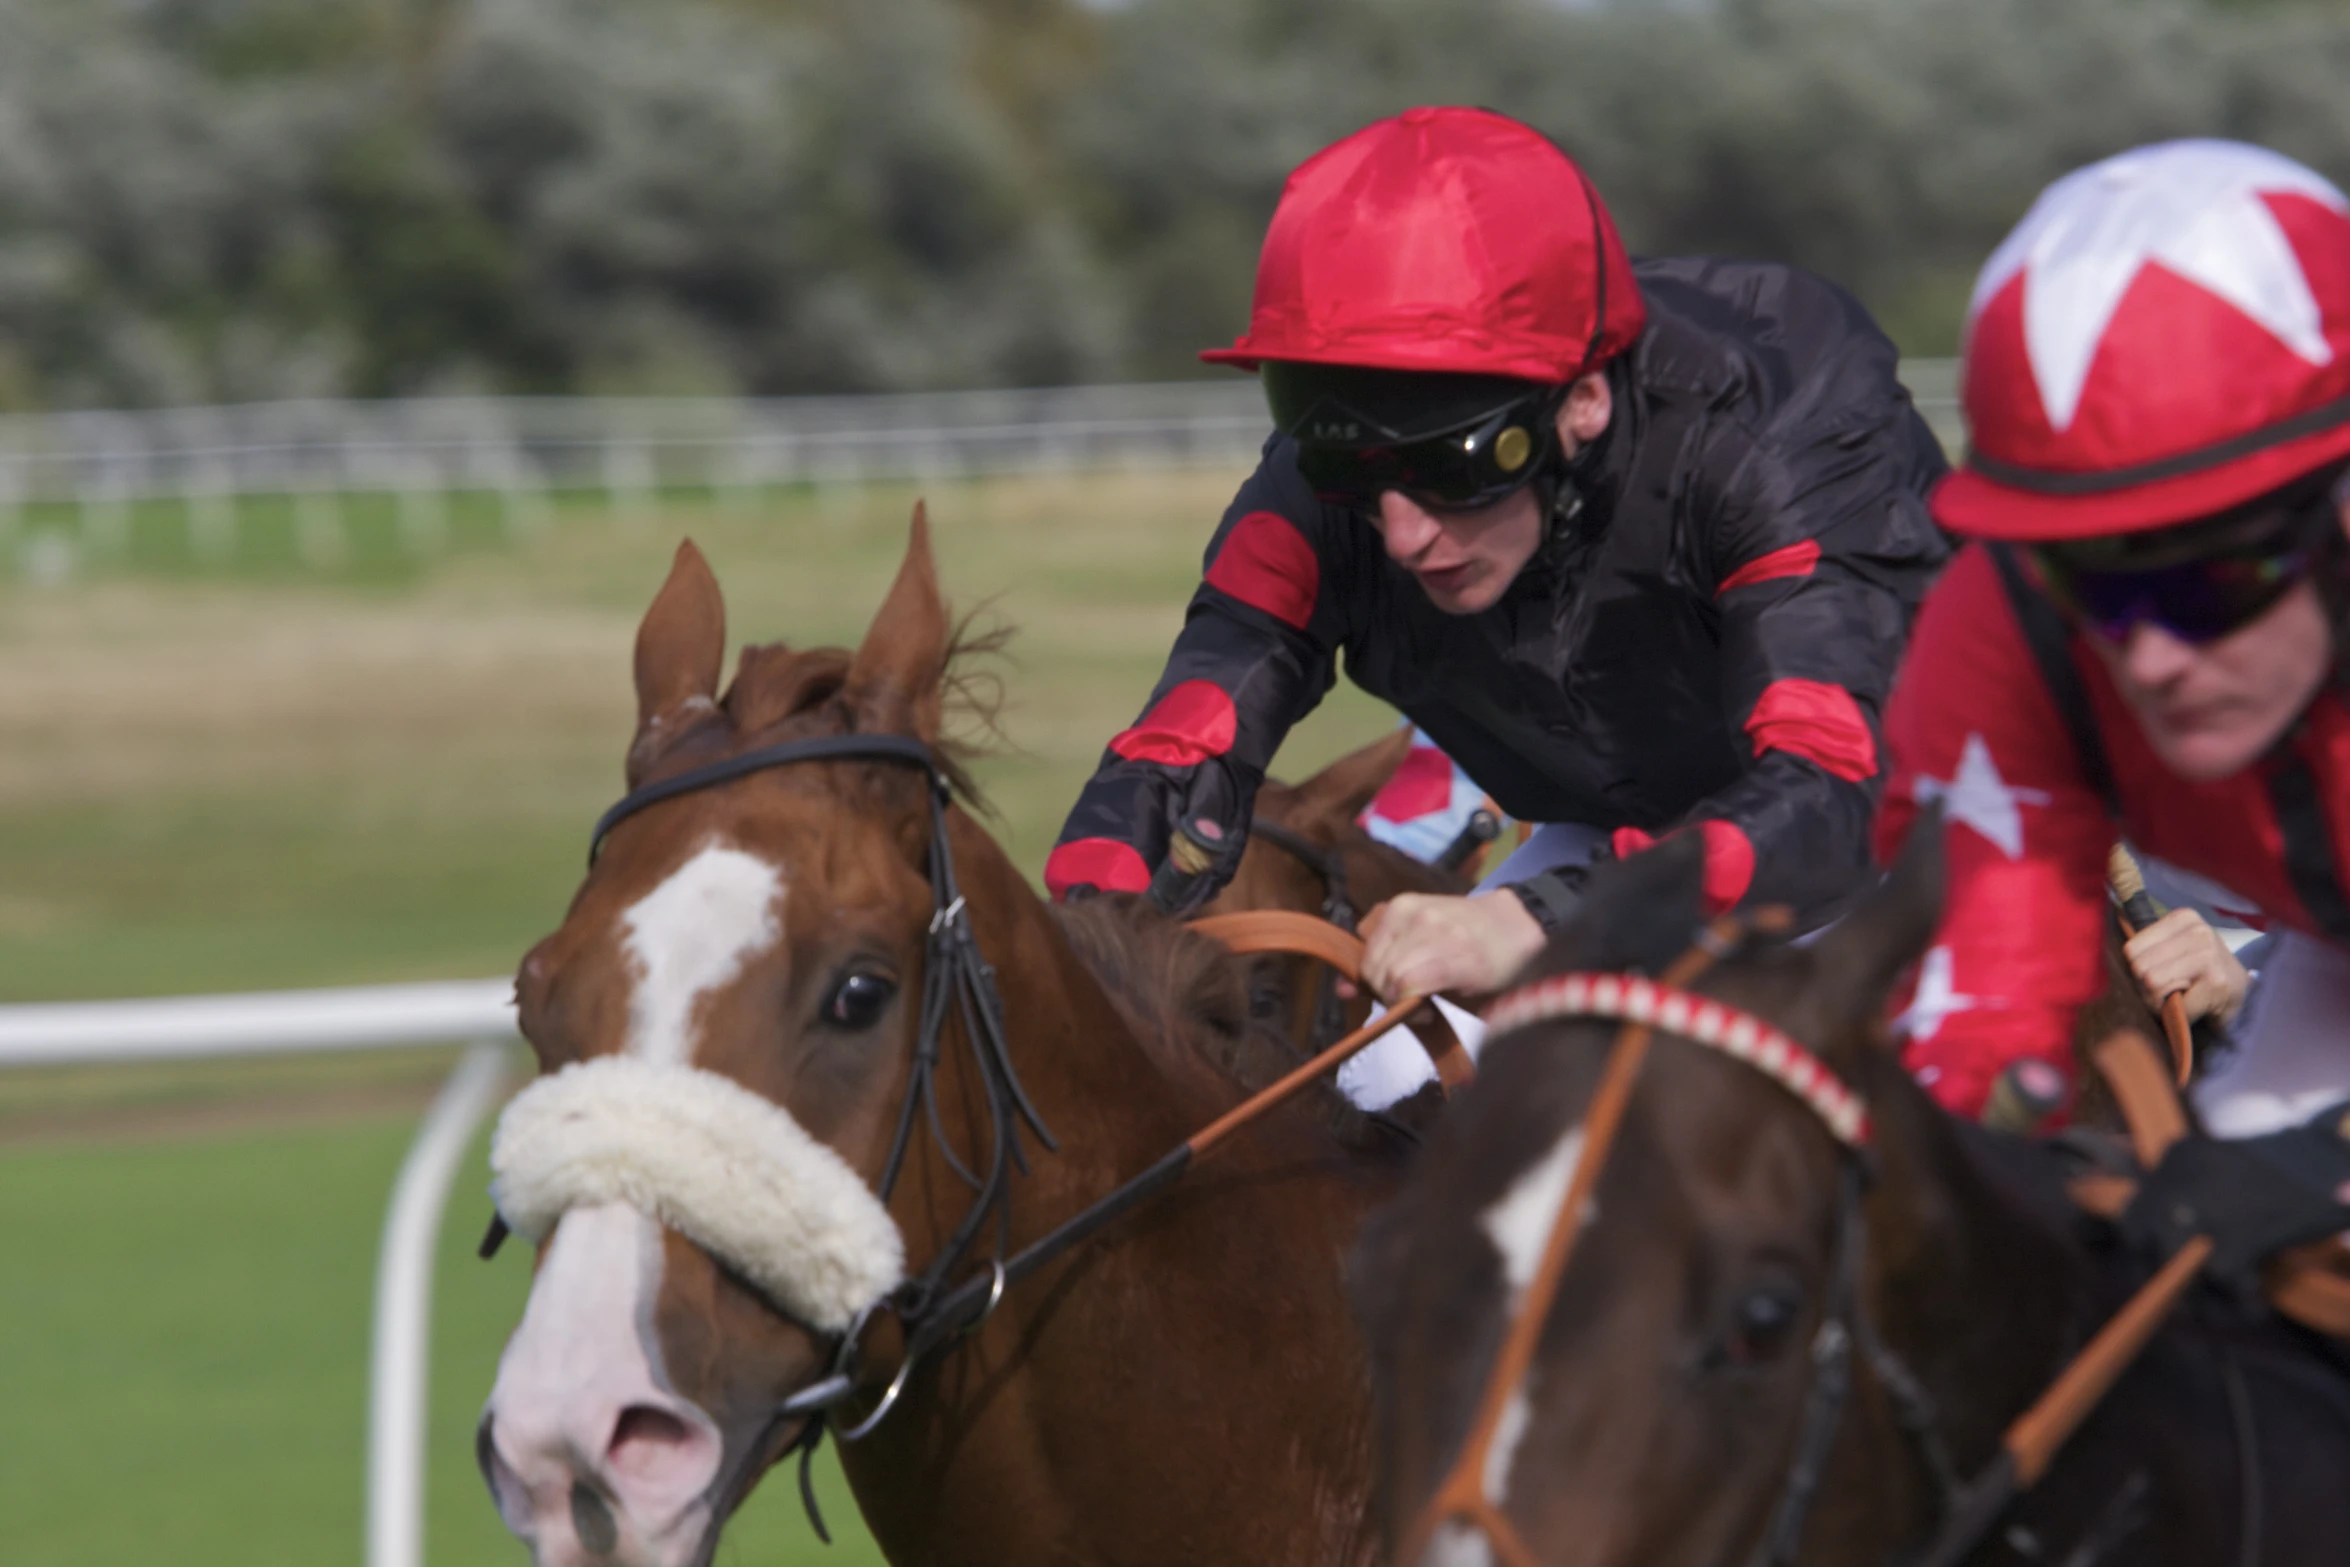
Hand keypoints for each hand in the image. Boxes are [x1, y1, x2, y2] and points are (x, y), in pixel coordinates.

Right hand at [1357, 890, 1547, 1003]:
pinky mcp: (1401, 902)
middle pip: (1384, 972)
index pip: (1404, 985)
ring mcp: (1414, 910)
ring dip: (1379, 977)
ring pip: (1372, 956)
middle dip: (1388, 995)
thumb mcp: (1471, 1000)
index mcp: (1461, 956)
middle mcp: (1434, 927)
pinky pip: (1369, 933)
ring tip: (1402, 982)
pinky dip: (1374, 953)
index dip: (1404, 1008)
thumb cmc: (1497, 971)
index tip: (1422, 1013)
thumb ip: (1418, 1004)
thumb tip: (1366, 1002)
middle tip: (1411, 1000)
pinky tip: (1393, 959)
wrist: (1511, 924)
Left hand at [2124, 908, 2249, 1026]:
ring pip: (2151, 982)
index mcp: (2183, 918)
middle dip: (2146, 989)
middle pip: (2138, 966)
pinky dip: (2176, 1014)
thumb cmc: (2202, 975)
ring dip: (2159, 1002)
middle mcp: (2198, 931)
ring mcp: (2209, 955)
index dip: (2137, 971)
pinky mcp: (2216, 982)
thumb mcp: (2175, 950)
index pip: (2131, 948)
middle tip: (2168, 993)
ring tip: (2179, 1000)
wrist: (2244, 998)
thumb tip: (2106, 935)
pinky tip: (2193, 1010)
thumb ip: (2146, 945)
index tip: (2157, 976)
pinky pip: (2173, 1003)